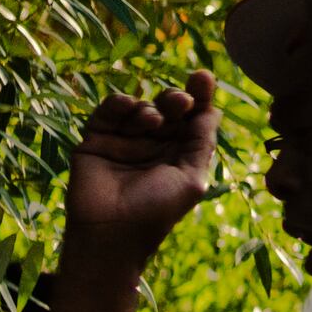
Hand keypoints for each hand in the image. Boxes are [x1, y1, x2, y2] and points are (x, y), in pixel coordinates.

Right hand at [64, 75, 219, 263]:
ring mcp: (125, 140)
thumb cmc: (156, 212)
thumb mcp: (191, 179)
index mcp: (180, 154)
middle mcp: (154, 144)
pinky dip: (120, 103)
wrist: (110, 234)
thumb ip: (201, 144)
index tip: (203, 76)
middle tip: (181, 101)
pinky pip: (109, 111)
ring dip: (150, 107)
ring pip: (141, 107)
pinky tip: (129, 108)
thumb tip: (214, 111)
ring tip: (152, 120)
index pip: (193, 119)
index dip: (200, 97)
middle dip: (177, 99)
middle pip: (169, 108)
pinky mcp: (97, 138)